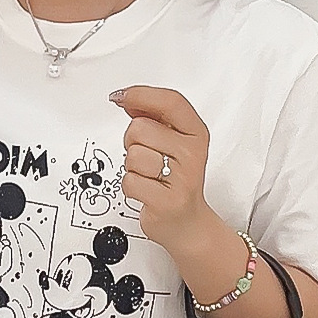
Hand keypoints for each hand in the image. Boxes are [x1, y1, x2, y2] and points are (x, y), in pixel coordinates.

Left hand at [109, 85, 212, 248]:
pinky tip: (147, 190)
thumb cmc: (177, 181)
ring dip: (132, 166)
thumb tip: (129, 101)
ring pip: (132, 155)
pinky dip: (131, 186)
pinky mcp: (166, 200)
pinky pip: (129, 181)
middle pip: (140, 128)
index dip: (140, 95)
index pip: (170, 102)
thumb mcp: (173, 142)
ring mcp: (181, 177)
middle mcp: (192, 153)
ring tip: (149, 176)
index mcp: (196, 134)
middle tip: (146, 157)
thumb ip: (153, 118)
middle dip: (132, 141)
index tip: (121, 97)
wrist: (187, 222)